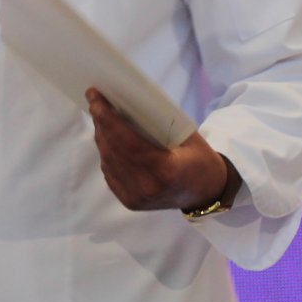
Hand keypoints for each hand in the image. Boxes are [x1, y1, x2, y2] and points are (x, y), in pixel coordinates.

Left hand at [86, 90, 234, 212]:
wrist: (206, 192)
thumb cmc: (199, 158)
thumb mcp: (187, 136)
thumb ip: (158, 123)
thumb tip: (125, 103)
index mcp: (165, 170)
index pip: (128, 142)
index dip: (108, 120)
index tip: (96, 99)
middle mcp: (147, 187)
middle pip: (114, 150)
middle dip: (101, 123)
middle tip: (94, 101)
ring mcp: (136, 197)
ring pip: (108, 161)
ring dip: (101, 137)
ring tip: (99, 116)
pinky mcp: (129, 201)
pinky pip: (110, 172)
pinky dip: (106, 153)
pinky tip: (105, 137)